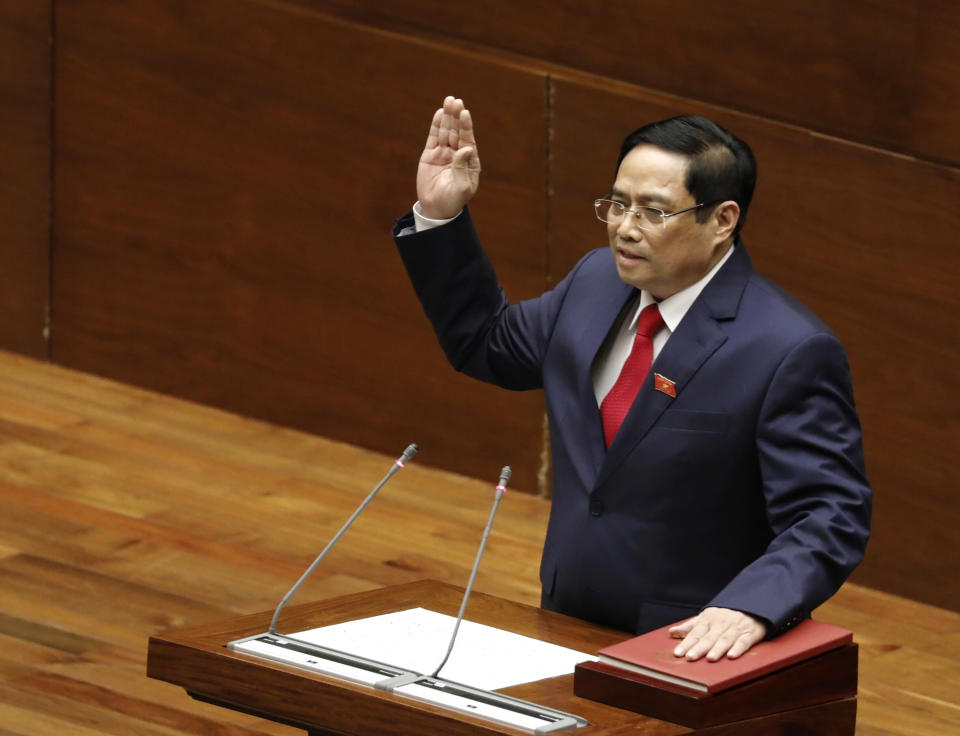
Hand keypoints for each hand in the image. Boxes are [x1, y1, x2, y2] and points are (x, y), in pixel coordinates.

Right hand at [416, 96, 480, 219]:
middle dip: (456, 116)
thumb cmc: (453, 200)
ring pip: (446, 131)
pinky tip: (439, 113)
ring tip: (449, 100)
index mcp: (470, 161)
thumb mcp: (461, 187)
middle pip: (457, 132)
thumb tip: (466, 148)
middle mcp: (458, 154)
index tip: (464, 113)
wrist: (436, 209)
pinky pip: (434, 137)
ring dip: (447, 116)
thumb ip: (462, 167)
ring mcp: (444, 153)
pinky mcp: (430, 155)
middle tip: (456, 100)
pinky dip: (436, 126)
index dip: (466, 126)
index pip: (468, 140)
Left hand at [668, 607, 766, 660]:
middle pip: (708, 637)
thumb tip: (671, 632)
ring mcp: (735, 628)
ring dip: (717, 649)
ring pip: (725, 639)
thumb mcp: (706, 618)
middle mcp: (721, 624)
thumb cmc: (724, 617)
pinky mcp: (749, 633)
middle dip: (699, 647)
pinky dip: (738, 648)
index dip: (686, 643)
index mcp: (708, 619)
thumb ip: (689, 626)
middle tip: (690, 657)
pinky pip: (743, 641)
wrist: (751, 608)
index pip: (695, 633)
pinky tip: (732, 656)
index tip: (677, 653)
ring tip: (710, 658)